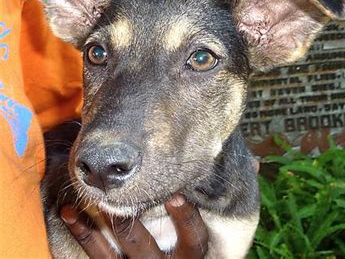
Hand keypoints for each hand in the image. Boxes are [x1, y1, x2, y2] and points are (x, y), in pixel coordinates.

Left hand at [60, 195, 207, 257]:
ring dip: (93, 223)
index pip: (193, 237)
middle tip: (115, 193)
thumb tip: (184, 179)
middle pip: (140, 242)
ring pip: (110, 249)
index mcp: (186, 257)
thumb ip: (187, 220)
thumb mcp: (189, 244)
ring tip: (79, 201)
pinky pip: (95, 253)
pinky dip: (80, 232)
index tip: (176, 193)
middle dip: (126, 216)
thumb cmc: (179, 254)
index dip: (185, 217)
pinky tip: (67, 213)